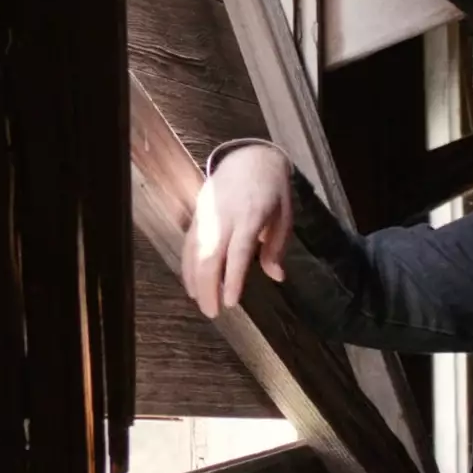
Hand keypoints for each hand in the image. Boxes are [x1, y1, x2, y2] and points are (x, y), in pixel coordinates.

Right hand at [180, 143, 293, 317]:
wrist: (249, 159)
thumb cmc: (272, 190)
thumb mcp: (285, 215)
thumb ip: (277, 246)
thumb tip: (276, 277)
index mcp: (251, 215)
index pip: (238, 251)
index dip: (233, 278)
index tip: (231, 302)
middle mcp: (225, 216)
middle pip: (211, 255)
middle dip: (209, 286)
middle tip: (213, 313)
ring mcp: (208, 215)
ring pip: (195, 251)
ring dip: (196, 280)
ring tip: (201, 303)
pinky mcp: (198, 215)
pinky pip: (189, 244)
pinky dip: (187, 266)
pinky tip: (191, 285)